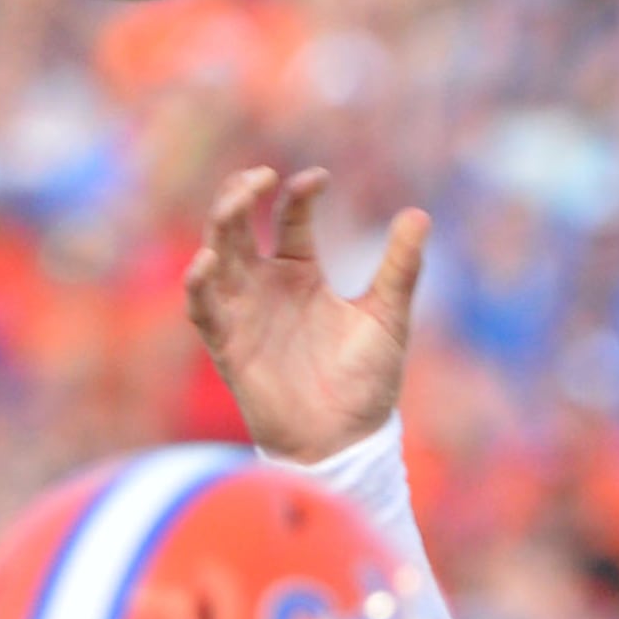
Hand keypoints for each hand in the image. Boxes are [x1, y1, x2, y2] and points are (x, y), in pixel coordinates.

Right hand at [180, 166, 428, 463]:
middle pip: (240, 225)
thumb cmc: (366, 384)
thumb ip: (400, 268)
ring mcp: (244, 312)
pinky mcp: (228, 345)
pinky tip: (207, 261)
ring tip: (236, 199)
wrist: (346, 442)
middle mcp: (267, 286)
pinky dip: (198, 284)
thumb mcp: (388, 318)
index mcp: (302, 274)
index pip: (290, 217)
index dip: (299, 194)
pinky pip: (203, 309)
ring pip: (217, 255)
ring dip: (220, 225)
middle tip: (259, 176)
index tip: (318, 180)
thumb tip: (420, 214)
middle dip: (242, 195)